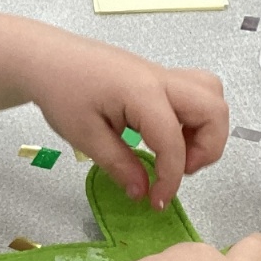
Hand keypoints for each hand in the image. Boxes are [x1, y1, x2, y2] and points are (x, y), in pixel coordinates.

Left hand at [22, 33, 228, 209]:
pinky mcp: (158, 77)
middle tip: (179, 169)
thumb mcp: (85, 136)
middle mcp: (162, 79)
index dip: (171, 179)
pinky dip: (195, 118)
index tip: (157, 202)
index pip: (173, 142)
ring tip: (177, 152)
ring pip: (212, 96)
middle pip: (214, 110)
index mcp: (142, 93)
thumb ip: (119, 165)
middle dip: (207, 149)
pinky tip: (167, 136)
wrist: (46, 58)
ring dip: (206, 130)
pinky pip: (196, 93)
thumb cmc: (60, 92)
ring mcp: (162, 74)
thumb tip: (143, 192)